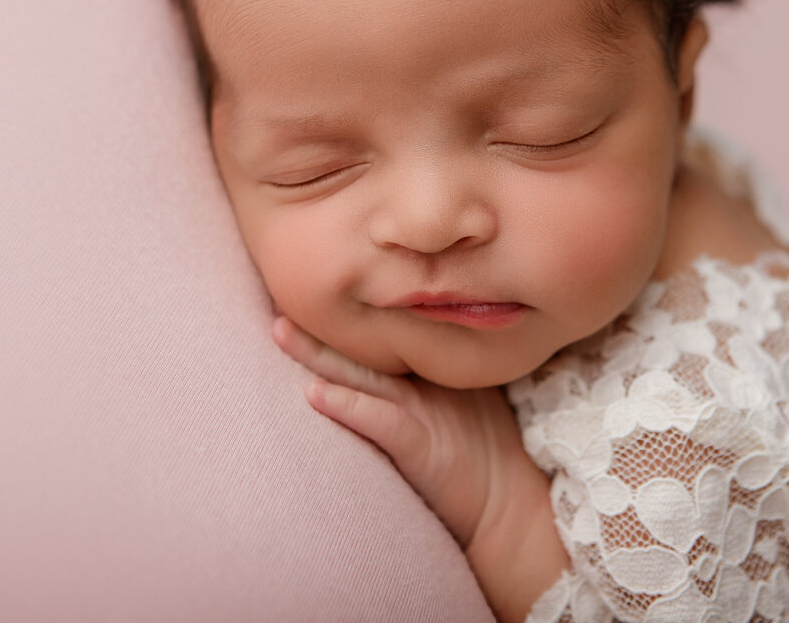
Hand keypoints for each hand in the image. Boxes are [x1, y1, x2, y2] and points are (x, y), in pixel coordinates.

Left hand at [272, 316, 568, 621]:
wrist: (508, 502)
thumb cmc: (483, 454)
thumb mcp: (459, 398)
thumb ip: (431, 366)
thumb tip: (401, 339)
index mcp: (428, 368)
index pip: (378, 332)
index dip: (343, 313)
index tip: (304, 288)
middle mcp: (420, 383)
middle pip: (363, 345)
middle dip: (320, 322)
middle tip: (280, 293)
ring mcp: (421, 409)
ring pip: (361, 375)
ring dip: (319, 355)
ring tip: (282, 332)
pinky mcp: (418, 443)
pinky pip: (378, 421)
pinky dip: (347, 406)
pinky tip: (315, 394)